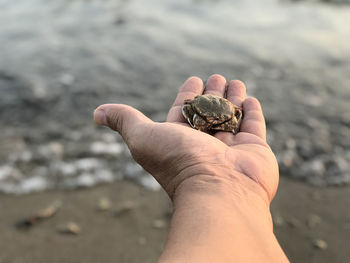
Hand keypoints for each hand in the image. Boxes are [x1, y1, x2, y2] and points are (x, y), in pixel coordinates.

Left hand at [94, 74, 278, 203]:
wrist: (220, 191)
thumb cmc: (180, 162)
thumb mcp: (143, 137)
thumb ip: (124, 121)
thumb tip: (96, 112)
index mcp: (180, 139)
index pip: (184, 110)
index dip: (187, 94)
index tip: (193, 79)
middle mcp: (205, 144)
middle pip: (208, 111)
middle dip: (212, 92)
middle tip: (216, 76)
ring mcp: (231, 147)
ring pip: (231, 115)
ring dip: (232, 97)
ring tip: (235, 81)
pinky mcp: (255, 150)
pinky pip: (254, 126)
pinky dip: (252, 112)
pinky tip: (250, 99)